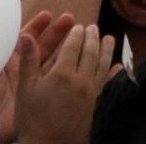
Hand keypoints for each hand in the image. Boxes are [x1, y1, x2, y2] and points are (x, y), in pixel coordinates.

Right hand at [13, 15, 111, 143]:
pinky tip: (119, 66)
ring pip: (103, 65)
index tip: (78, 26)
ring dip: (107, 49)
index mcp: (62, 74)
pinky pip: (110, 84)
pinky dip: (116, 73)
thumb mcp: (25, 89)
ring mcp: (92, 93)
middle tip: (93, 28)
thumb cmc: (32, 120)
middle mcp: (81, 80)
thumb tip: (26, 35)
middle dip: (92, 37)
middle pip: (90, 52)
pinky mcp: (98, 105)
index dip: (76, 34)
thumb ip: (29, 61)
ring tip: (109, 38)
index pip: (73, 46)